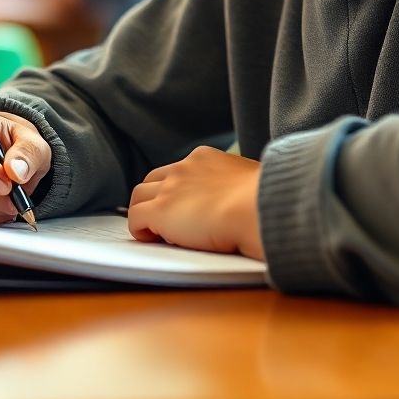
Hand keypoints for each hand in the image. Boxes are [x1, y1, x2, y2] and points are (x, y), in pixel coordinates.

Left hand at [127, 146, 264, 259]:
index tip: (184, 205)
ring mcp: (169, 188)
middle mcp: (183, 168)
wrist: (256, 207)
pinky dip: (139, 230)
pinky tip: (151, 240)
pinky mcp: (160, 211)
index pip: (179, 170)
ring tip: (156, 233)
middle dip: (154, 198)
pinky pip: (135, 218)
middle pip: (153, 180)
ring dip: (144, 213)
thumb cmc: (264, 200)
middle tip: (165, 220)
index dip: (177, 189)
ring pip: (138, 196)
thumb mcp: (250, 181)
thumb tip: (244, 199)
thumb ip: (237, 186)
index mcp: (204, 158)